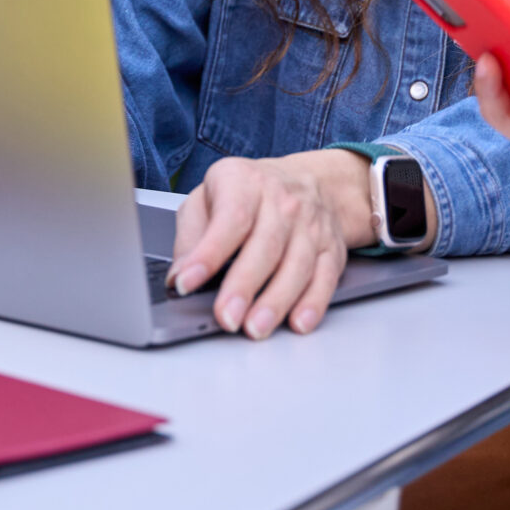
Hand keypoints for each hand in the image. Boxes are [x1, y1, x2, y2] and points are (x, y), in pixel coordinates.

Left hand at [169, 151, 382, 339]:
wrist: (302, 182)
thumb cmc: (246, 194)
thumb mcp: (207, 199)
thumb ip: (190, 237)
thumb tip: (178, 277)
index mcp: (245, 183)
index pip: (229, 218)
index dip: (208, 253)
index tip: (187, 282)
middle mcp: (282, 201)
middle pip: (265, 246)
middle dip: (244, 286)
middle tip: (225, 317)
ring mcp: (311, 225)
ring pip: (297, 266)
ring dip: (276, 301)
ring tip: (255, 327)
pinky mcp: (331, 248)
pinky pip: (325, 277)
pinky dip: (313, 303)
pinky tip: (298, 322)